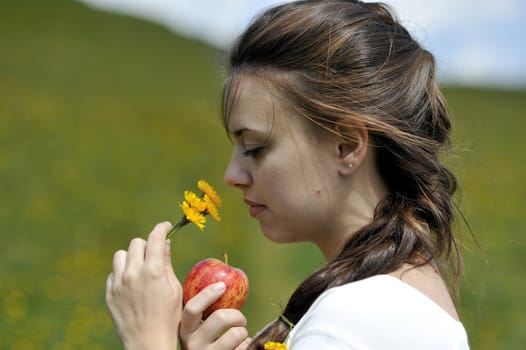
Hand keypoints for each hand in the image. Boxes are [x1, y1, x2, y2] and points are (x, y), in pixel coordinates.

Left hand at [106, 222, 182, 349]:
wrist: (148, 343)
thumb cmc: (169, 318)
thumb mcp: (174, 290)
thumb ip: (167, 264)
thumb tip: (164, 243)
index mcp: (153, 271)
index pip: (155, 238)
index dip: (162, 228)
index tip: (166, 226)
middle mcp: (133, 273)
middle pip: (136, 243)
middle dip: (147, 245)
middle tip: (154, 254)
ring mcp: (118, 283)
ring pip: (121, 256)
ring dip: (132, 257)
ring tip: (140, 269)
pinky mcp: (109, 294)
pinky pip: (113, 273)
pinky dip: (123, 274)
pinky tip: (132, 285)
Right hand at [179, 282, 250, 349]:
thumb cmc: (207, 342)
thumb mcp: (198, 329)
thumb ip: (203, 311)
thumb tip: (223, 281)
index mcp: (184, 329)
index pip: (192, 308)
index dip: (208, 294)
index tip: (223, 286)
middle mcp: (192, 344)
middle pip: (220, 317)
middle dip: (237, 315)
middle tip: (240, 320)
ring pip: (235, 333)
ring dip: (243, 331)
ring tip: (239, 336)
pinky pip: (243, 347)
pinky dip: (246, 344)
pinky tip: (239, 348)